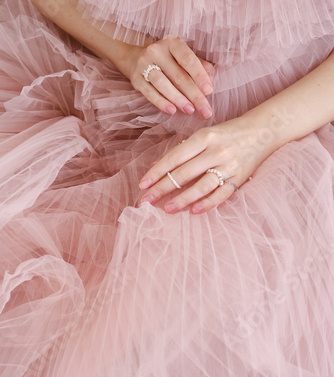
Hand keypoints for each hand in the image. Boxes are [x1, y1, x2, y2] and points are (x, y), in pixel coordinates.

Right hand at [122, 37, 213, 118]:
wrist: (134, 59)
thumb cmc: (167, 60)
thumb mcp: (182, 57)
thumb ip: (199, 66)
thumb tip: (210, 82)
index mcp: (172, 44)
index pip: (188, 59)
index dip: (199, 75)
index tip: (208, 91)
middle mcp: (157, 52)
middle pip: (178, 76)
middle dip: (193, 95)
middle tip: (205, 111)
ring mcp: (144, 65)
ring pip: (163, 84)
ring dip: (178, 99)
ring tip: (190, 111)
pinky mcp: (136, 79)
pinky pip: (150, 93)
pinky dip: (161, 102)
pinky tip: (171, 110)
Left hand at [139, 114, 279, 213]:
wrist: (262, 131)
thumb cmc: (227, 133)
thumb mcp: (204, 136)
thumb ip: (182, 151)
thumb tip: (156, 167)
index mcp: (205, 137)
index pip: (175, 157)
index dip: (157, 172)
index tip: (143, 185)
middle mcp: (216, 151)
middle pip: (184, 173)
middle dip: (163, 188)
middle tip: (147, 200)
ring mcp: (229, 166)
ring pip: (201, 186)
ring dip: (182, 199)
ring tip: (167, 209)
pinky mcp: (239, 179)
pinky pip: (221, 195)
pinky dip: (207, 204)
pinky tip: (193, 211)